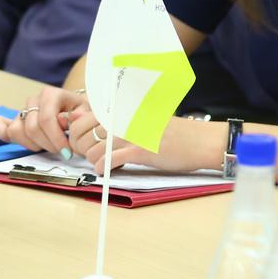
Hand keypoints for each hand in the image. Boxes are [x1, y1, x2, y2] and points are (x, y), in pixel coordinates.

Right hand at [0, 86, 88, 158]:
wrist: (77, 107)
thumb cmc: (82, 111)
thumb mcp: (88, 111)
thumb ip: (81, 115)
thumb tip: (72, 118)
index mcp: (51, 94)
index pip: (46, 119)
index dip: (56, 139)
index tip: (67, 151)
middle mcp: (35, 100)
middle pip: (32, 128)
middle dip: (48, 144)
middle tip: (62, 150)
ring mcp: (24, 110)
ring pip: (17, 131)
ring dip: (32, 144)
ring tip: (48, 145)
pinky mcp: (16, 120)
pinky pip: (3, 126)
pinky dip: (1, 130)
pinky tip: (2, 128)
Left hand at [67, 113, 221, 176]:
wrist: (200, 141)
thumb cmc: (172, 132)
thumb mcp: (142, 120)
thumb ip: (116, 119)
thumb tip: (85, 119)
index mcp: (125, 107)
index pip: (84, 117)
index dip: (77, 132)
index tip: (82, 142)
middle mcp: (125, 117)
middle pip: (84, 133)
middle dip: (81, 148)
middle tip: (89, 155)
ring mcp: (132, 134)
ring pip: (94, 148)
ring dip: (91, 160)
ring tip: (98, 164)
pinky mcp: (139, 151)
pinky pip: (109, 161)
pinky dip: (101, 168)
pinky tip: (103, 171)